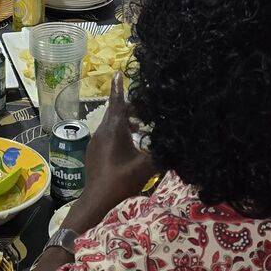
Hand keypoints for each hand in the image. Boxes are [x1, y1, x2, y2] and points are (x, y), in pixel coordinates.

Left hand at [66, 75, 153, 233]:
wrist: (97, 198)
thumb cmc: (121, 180)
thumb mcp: (147, 167)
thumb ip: (162, 153)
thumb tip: (176, 143)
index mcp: (115, 129)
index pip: (117, 102)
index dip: (119, 87)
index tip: (118, 72)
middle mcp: (103, 130)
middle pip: (116, 112)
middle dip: (130, 108)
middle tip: (145, 110)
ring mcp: (96, 141)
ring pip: (112, 124)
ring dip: (126, 122)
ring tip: (141, 129)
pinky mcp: (93, 151)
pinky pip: (107, 134)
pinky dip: (119, 133)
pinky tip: (130, 145)